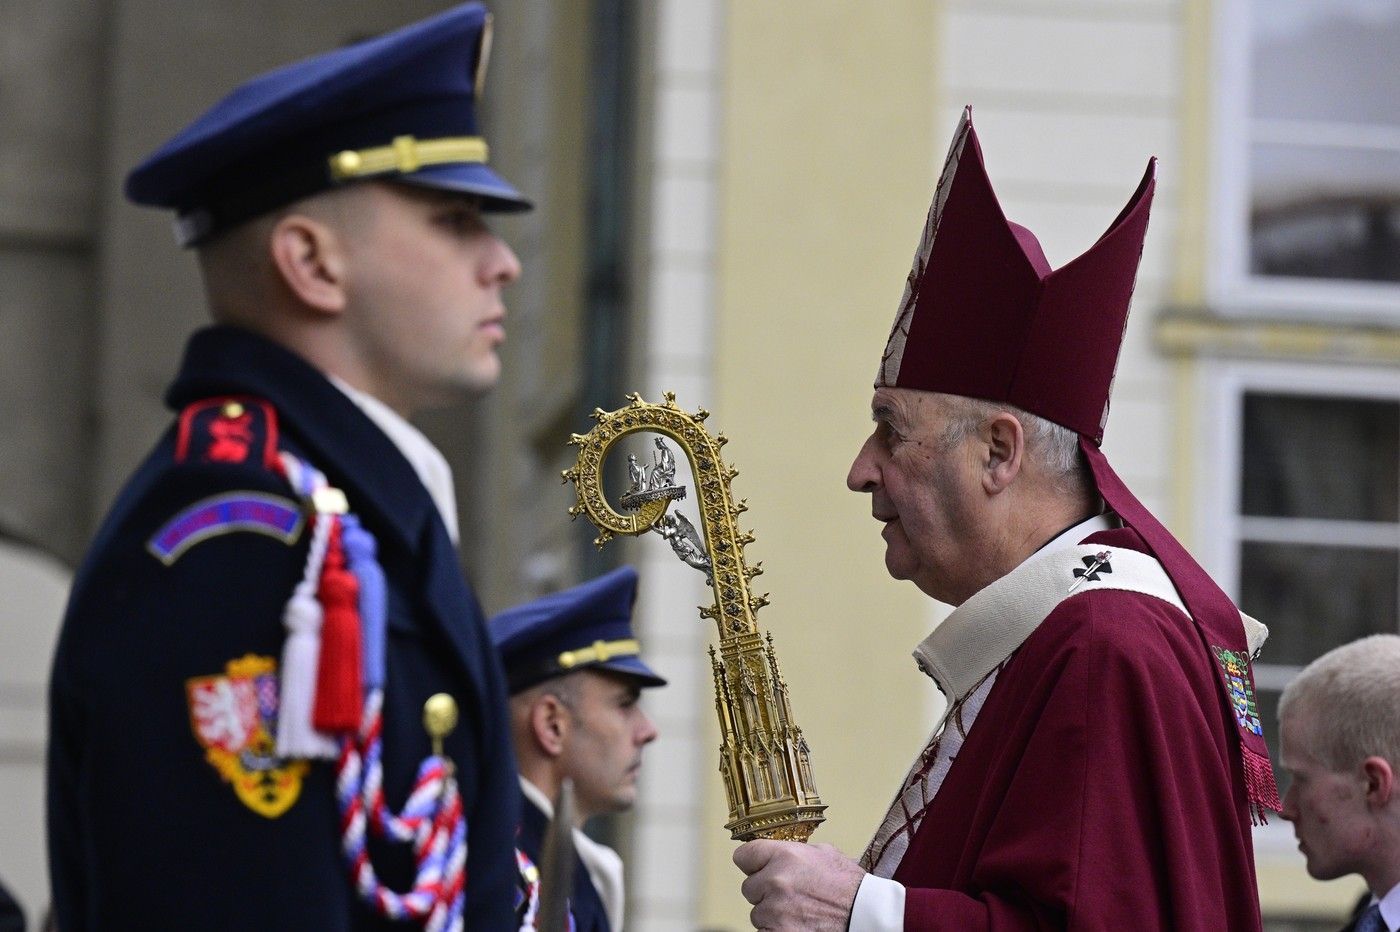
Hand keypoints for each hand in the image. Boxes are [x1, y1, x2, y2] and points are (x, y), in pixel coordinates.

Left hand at [733, 839, 865, 930]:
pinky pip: (763, 930)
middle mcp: (776, 881)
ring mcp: (776, 910)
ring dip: (772, 913)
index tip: (757, 868)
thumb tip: (775, 854)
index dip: (753, 864)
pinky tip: (796, 924)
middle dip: (765, 891)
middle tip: (790, 894)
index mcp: (785, 856)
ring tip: (799, 911)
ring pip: (757, 912)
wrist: (866, 914)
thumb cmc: (850, 887)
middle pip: (749, 887)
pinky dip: (776, 929)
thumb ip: (793, 852)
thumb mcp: (823, 854)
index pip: (743, 856)